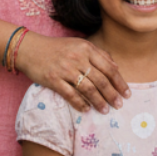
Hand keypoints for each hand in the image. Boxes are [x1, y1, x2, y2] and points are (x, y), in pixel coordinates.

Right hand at [15, 33, 129, 113]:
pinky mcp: (53, 79)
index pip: (109, 68)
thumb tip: (116, 66)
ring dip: (98, 101)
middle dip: (112, 94)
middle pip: (101, 80)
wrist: (30, 49)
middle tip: (119, 105)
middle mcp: (78, 58)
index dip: (119, 82)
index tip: (126, 93)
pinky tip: (86, 110)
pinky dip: (80, 103)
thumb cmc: (57, 48)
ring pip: (88, 89)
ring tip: (105, 110)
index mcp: (87, 49)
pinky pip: (70, 94)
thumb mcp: (80, 45)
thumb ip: (98, 54)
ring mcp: (65, 69)